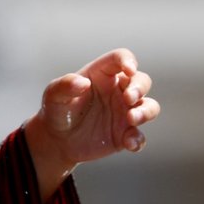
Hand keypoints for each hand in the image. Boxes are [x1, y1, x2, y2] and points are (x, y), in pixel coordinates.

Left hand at [25, 48, 160, 199]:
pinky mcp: (125, 134)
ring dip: (146, 111)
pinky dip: (138, 139)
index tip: (128, 70)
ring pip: (149, 106)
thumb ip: (65, 85)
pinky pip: (139, 136)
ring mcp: (124, 112)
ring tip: (132, 119)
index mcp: (102, 75)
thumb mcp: (53, 95)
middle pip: (141, 81)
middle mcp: (118, 91)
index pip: (121, 59)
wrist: (56, 139)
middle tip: (128, 98)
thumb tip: (82, 82)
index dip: (128, 61)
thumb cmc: (56, 109)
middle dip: (140, 87)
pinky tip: (129, 144)